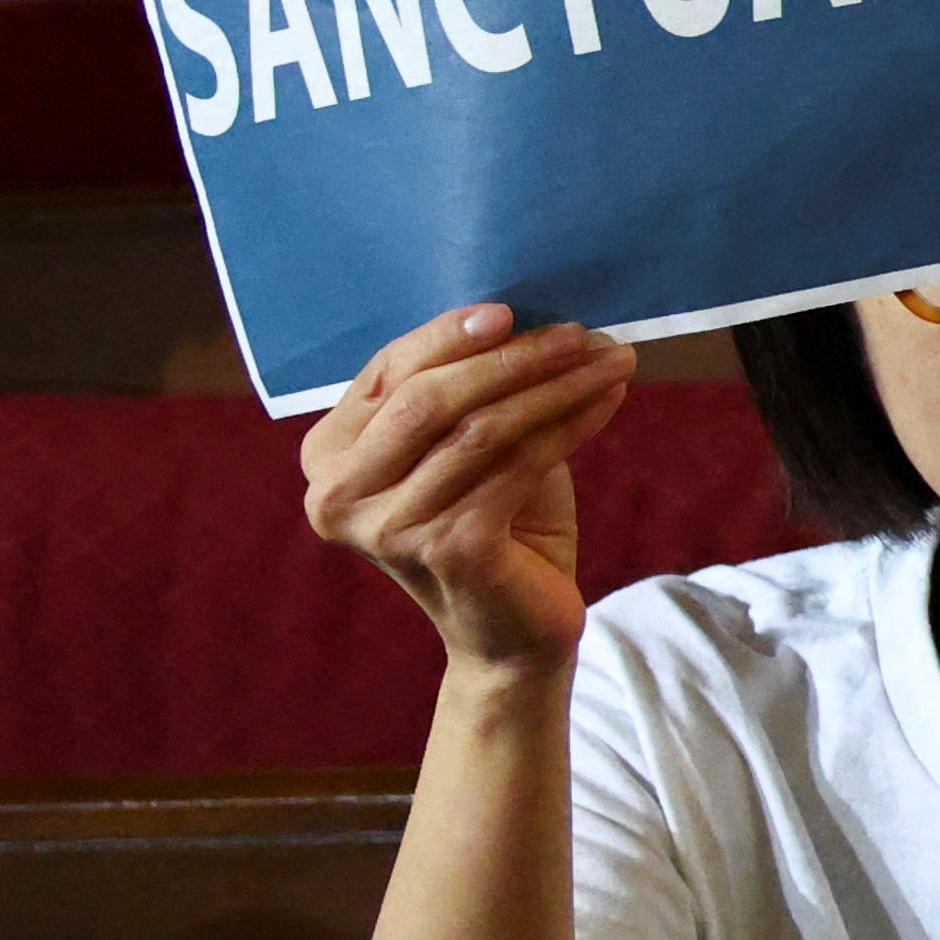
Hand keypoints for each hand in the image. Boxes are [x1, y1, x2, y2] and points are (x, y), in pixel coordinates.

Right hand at [303, 306, 634, 677]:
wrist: (509, 629)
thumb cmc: (490, 522)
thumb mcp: (465, 447)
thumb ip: (470, 392)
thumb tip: (526, 318)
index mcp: (328, 456)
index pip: (388, 374)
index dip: (448, 336)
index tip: (512, 310)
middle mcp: (338, 494)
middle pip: (430, 400)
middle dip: (512, 358)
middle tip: (581, 333)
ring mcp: (387, 527)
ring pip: (482, 429)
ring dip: (556, 387)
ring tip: (611, 359)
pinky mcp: (447, 549)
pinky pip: (520, 465)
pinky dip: (572, 424)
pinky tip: (609, 400)